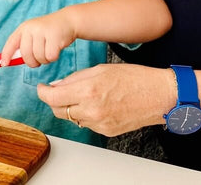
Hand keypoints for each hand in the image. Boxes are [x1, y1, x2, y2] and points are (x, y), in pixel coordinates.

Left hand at [1, 10, 75, 66]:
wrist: (68, 20)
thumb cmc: (50, 32)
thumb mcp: (34, 34)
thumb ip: (24, 46)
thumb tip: (11, 61)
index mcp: (24, 28)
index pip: (11, 42)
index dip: (6, 54)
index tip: (4, 64)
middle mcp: (31, 28)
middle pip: (26, 55)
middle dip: (33, 62)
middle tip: (39, 59)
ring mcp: (42, 31)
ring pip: (39, 57)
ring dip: (45, 59)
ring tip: (50, 50)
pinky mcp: (54, 36)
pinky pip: (50, 56)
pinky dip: (54, 57)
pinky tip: (57, 49)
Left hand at [37, 64, 175, 136]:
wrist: (159, 95)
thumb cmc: (135, 78)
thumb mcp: (101, 69)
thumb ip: (76, 78)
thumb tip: (57, 85)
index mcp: (89, 90)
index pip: (53, 97)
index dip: (43, 92)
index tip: (42, 88)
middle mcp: (91, 109)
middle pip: (58, 110)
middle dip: (54, 100)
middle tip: (57, 91)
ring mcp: (99, 123)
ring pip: (72, 118)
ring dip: (70, 107)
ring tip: (82, 95)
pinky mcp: (106, 131)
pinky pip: (86, 124)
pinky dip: (85, 115)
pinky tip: (96, 104)